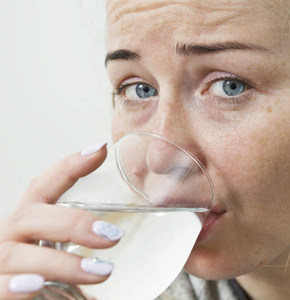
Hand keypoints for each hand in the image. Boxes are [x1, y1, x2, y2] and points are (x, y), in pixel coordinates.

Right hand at [0, 143, 123, 298]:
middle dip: (74, 223)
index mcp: (27, 224)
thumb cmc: (42, 280)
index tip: (100, 150)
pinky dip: (13, 285)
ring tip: (100, 271)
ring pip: (16, 253)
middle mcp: (8, 237)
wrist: (19, 298)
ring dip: (61, 263)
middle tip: (113, 235)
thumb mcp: (62, 257)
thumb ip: (78, 244)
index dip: (68, 167)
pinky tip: (35, 284)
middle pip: (31, 216)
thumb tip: (113, 234)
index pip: (42, 187)